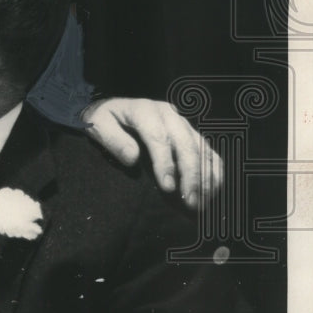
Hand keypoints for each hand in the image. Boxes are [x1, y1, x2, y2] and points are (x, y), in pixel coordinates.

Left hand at [81, 97, 221, 207]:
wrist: (113, 109)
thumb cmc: (104, 121)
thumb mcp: (98, 126)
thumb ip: (113, 140)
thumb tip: (132, 158)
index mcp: (144, 110)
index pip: (159, 137)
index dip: (165, 163)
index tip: (168, 188)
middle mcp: (168, 114)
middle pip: (186, 144)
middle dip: (191, 175)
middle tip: (190, 203)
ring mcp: (183, 123)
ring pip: (202, 149)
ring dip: (206, 177)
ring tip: (202, 203)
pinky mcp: (191, 133)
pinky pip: (210, 152)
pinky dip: (214, 172)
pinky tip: (212, 193)